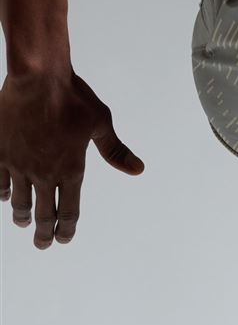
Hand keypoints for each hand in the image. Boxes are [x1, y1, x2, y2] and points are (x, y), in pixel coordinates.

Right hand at [0, 68, 143, 247]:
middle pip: (43, 212)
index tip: (65, 239)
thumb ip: (115, 150)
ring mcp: (19, 165)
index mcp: (71, 168)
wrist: (38, 79)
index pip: (70, 209)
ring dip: (23, 215)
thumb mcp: (101, 122)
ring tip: (24, 223)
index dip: (67, 228)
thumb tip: (138, 169)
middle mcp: (44, 173)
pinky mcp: (0, 153)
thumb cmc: (74, 98)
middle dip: (44, 232)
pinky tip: (6, 197)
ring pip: (19, 201)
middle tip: (43, 245)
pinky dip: (3, 193)